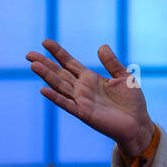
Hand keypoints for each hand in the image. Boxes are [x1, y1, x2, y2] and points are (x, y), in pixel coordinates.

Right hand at [26, 39, 153, 154]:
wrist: (138, 124)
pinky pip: (67, 104)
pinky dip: (56, 97)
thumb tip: (101, 46)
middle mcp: (82, 89)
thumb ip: (112, 63)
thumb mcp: (124, 77)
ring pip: (60, 86)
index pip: (69, 63)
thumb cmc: (132, 102)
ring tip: (33, 65)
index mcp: (90, 78)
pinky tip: (43, 90)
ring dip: (46, 76)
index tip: (45, 42)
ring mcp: (81, 101)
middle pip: (59, 73)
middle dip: (45, 63)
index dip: (58, 53)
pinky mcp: (84, 113)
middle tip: (29, 54)